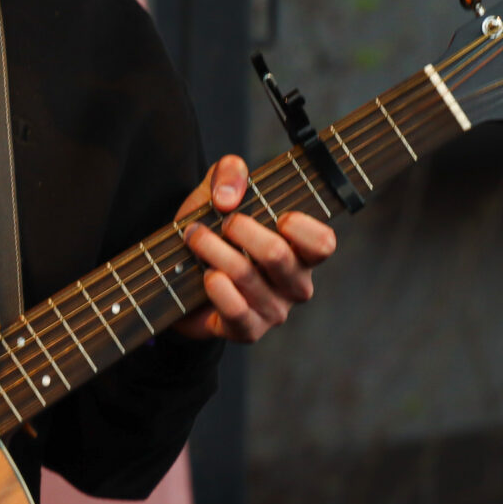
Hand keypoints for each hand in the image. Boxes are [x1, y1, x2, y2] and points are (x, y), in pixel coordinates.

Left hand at [171, 155, 337, 342]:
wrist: (179, 274)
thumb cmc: (213, 229)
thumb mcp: (219, 190)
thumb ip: (230, 173)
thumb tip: (229, 197)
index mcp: (301, 250)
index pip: (324, 243)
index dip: (302, 227)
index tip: (276, 215)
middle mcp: (294, 283)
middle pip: (278, 255)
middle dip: (240, 229)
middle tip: (221, 221)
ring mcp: (273, 311)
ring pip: (247, 277)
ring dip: (214, 250)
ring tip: (195, 237)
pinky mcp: (248, 331)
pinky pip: (237, 312)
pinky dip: (218, 288)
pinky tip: (207, 275)